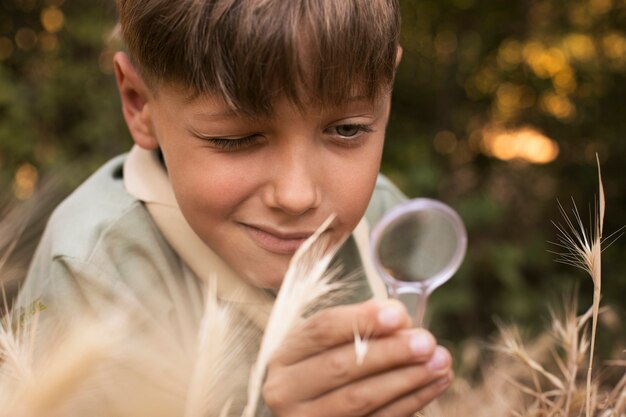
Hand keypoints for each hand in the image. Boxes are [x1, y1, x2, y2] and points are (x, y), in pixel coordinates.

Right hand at [262, 299, 452, 416]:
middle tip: (427, 342)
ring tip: (440, 362)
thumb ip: (358, 325)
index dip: (362, 319)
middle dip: (390, 352)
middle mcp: (286, 390)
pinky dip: (410, 402)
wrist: (306, 408)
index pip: (322, 330)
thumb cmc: (321, 366)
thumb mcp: (326, 343)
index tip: (400, 314)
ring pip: (360, 398)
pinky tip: (434, 384)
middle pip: (341, 365)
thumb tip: (401, 320)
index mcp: (284, 356)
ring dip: (408, 379)